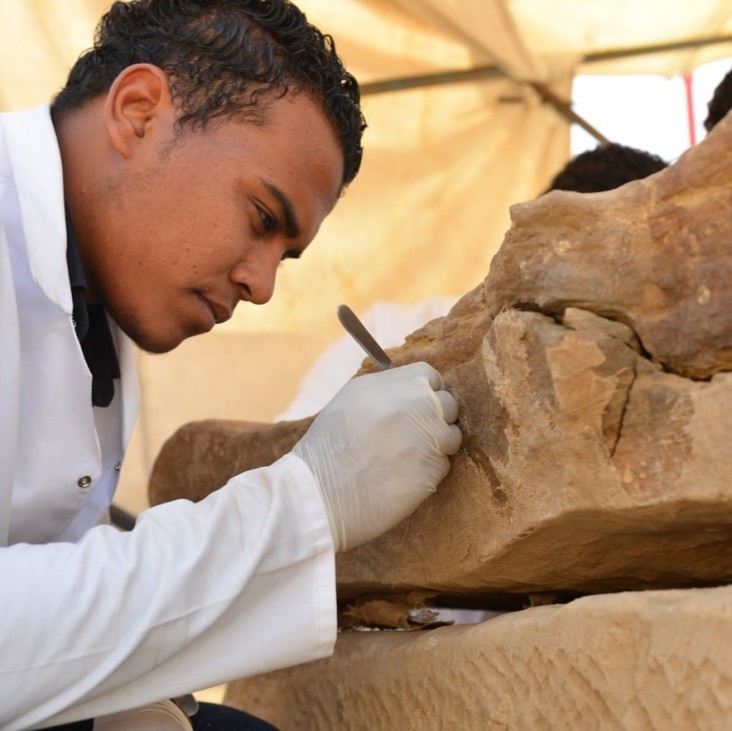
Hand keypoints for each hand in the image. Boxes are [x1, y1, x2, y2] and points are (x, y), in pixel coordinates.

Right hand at [292, 362, 460, 550]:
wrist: (319, 492)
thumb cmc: (328, 446)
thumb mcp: (350, 399)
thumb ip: (386, 388)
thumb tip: (411, 386)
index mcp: (394, 384)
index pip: (430, 375)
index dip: (425, 391)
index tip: (415, 405)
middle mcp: (416, 406)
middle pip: (448, 404)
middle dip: (434, 418)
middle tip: (411, 434)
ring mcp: (429, 439)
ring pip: (452, 436)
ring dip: (435, 445)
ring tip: (404, 458)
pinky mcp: (433, 471)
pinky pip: (443, 465)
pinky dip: (428, 471)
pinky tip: (401, 477)